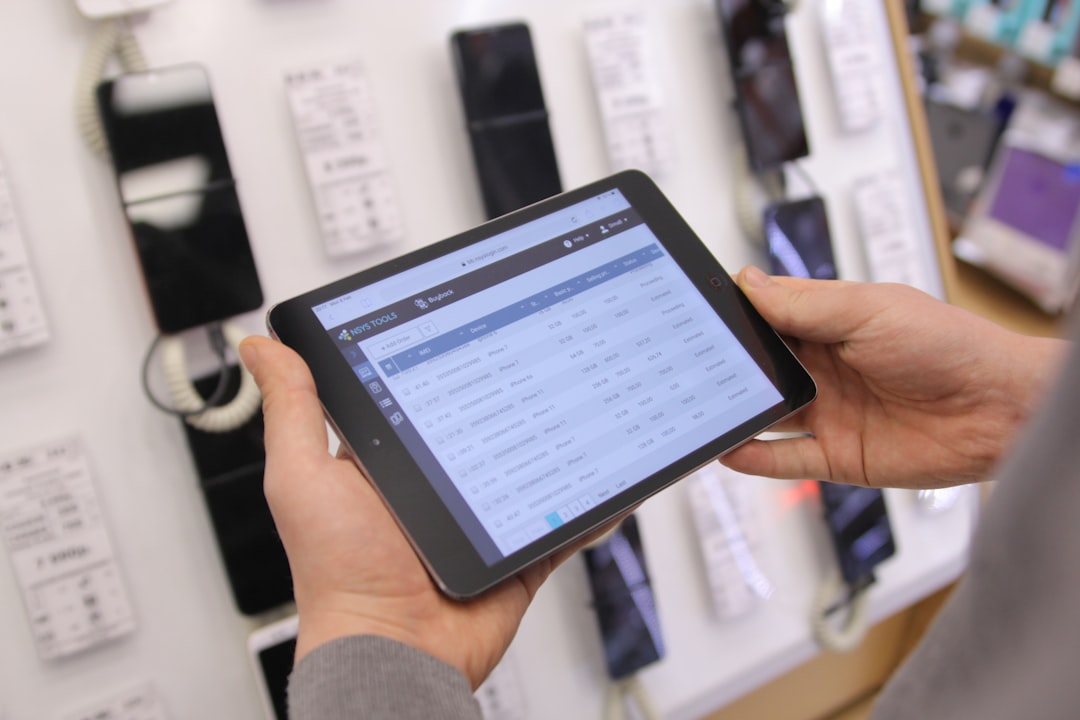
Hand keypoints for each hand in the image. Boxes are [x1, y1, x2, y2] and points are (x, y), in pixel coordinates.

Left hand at [240, 336, 571, 687]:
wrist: (393, 654)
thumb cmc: (337, 575)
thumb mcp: (302, 478)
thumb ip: (292, 412)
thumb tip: (263, 348)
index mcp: (381, 463)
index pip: (413, 397)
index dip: (437, 364)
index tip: (466, 325)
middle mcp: (428, 489)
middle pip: (477, 428)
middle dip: (505, 398)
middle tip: (536, 357)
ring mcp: (474, 520)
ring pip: (523, 469)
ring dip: (549, 444)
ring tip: (577, 403)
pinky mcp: (511, 552)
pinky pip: (559, 523)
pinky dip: (586, 504)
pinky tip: (609, 479)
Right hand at [721, 267, 1066, 488]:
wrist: (1000, 410)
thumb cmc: (952, 347)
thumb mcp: (871, 309)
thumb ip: (806, 303)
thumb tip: (750, 282)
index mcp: (831, 324)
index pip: (768, 317)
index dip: (735, 316)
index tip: (698, 313)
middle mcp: (826, 368)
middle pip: (761, 366)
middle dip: (728, 365)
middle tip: (691, 364)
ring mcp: (831, 413)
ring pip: (767, 413)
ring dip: (735, 410)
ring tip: (699, 405)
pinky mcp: (839, 456)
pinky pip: (787, 459)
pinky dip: (755, 457)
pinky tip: (730, 448)